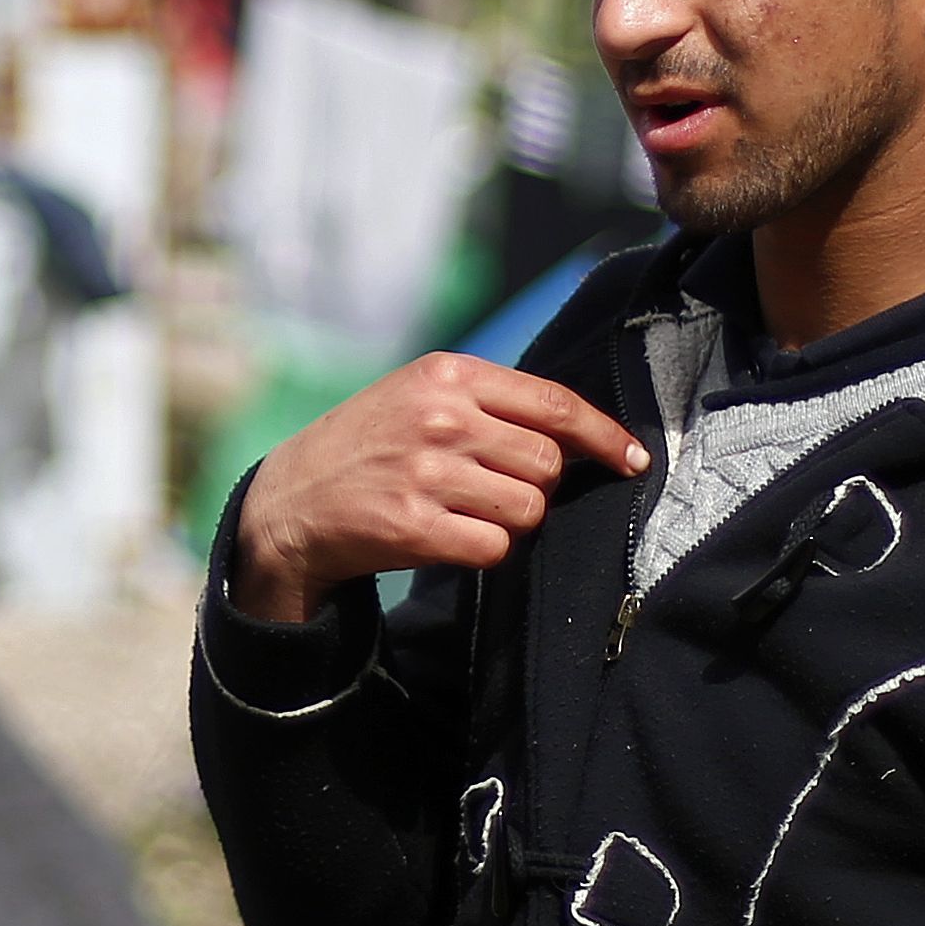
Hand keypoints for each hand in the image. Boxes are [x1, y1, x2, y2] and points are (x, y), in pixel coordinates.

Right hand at [234, 355, 647, 620]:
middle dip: (536, 484)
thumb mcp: (418, 395)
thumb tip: (585, 433)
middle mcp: (439, 418)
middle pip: (547, 463)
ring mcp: (426, 472)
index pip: (554, 404)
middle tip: (495, 488)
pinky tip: (448, 537)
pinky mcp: (414, 526)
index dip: (605, 436)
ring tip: (465, 511)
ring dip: (511, 521)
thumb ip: (491, 402)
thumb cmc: (369, 445)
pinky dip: (484, 551)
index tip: (633, 459)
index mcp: (446, 375)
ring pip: (528, 508)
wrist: (291, 500)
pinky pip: (495, 548)